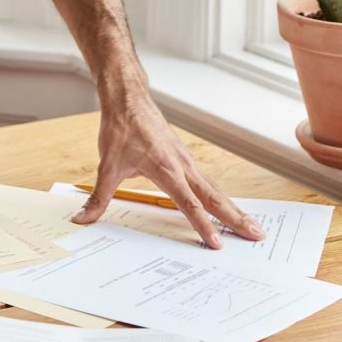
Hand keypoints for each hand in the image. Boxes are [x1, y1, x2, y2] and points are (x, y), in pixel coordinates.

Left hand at [74, 90, 266, 249]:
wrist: (127, 97)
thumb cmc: (121, 126)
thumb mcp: (107, 165)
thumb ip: (98, 197)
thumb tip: (83, 219)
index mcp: (166, 169)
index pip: (189, 203)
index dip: (202, 225)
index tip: (217, 244)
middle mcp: (182, 165)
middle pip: (214, 197)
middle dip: (236, 218)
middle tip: (258, 236)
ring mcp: (186, 160)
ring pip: (214, 189)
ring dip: (233, 208)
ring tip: (252, 227)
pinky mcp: (184, 157)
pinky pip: (207, 181)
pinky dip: (220, 196)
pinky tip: (225, 206)